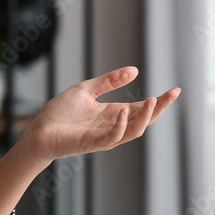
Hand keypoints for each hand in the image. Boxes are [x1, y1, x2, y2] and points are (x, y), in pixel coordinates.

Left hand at [20, 66, 179, 166]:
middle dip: (159, 108)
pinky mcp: (93, 143)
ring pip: (133, 131)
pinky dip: (121, 126)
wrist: (40, 130)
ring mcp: (104, 136)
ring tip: (153, 100)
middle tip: (172, 94)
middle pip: (144, 119)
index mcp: (113, 113)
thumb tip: (135, 70)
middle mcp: (113, 125)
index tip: (174, 90)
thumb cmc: (60, 112)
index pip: (142, 108)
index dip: (159, 101)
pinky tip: (124, 111)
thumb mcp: (86, 90)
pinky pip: (113, 137)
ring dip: (144, 117)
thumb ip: (109, 81)